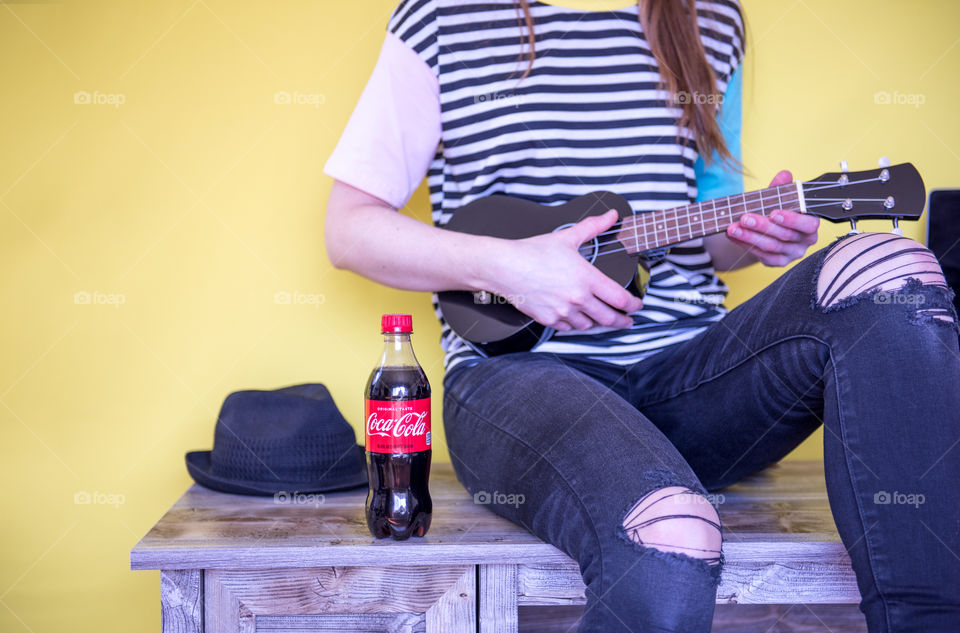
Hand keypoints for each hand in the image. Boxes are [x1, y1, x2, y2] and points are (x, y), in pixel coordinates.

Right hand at [491, 210, 642, 331]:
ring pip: (589, 326)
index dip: (634, 305)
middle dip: (622, 321)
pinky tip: (578, 319)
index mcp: (586, 279)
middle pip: (609, 318)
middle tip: (627, 320)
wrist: (505, 267)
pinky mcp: (548, 320)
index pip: (620, 299)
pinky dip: (576, 324)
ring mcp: (563, 312)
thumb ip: (593, 227)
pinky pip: (568, 328)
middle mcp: (577, 299)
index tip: (637, 305)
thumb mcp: (567, 237)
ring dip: (599, 323)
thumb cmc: (532, 253)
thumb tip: (611, 216)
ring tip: (603, 319)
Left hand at [725, 170, 819, 266]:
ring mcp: (792, 254)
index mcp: (811, 224)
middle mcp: (804, 241)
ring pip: (770, 246)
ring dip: (749, 236)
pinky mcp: (778, 262)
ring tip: (732, 227)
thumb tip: (785, 174)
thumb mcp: (780, 198)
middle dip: (762, 226)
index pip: (807, 225)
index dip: (791, 219)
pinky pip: (761, 255)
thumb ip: (782, 188)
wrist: (770, 231)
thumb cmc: (778, 211)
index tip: (773, 212)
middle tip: (744, 218)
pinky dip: (745, 244)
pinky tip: (733, 236)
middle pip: (784, 235)